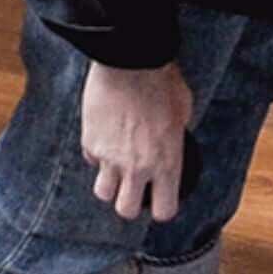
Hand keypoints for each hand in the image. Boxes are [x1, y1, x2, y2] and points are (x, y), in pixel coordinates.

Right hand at [82, 63, 192, 220]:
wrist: (129, 63)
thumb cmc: (163, 85)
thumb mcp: (183, 115)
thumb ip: (177, 138)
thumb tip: (174, 142)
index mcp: (167, 165)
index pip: (164, 210)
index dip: (162, 208)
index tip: (161, 200)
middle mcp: (137, 168)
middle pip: (125, 210)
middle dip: (130, 204)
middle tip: (134, 191)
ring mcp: (109, 157)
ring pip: (102, 192)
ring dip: (109, 185)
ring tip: (116, 171)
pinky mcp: (89, 141)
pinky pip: (91, 161)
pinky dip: (97, 157)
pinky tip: (105, 143)